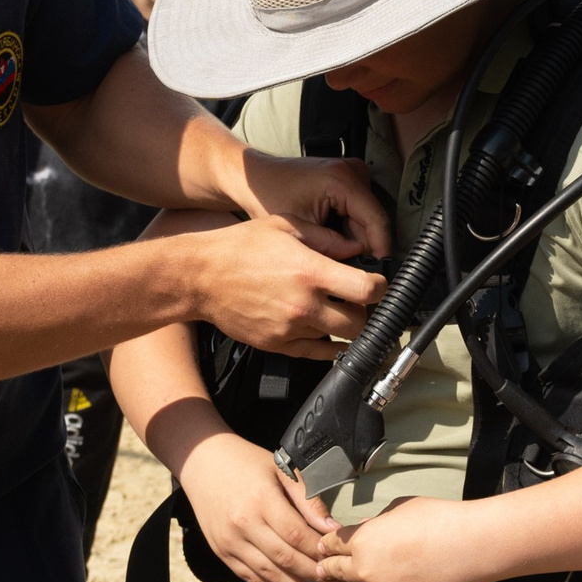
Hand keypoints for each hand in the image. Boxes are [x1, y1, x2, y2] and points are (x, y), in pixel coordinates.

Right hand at [179, 432, 338, 581]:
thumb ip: (308, 500)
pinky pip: (251, 577)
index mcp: (261, 499)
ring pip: (268, 574)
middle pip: (284, 558)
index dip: (318, 551)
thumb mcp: (281, 470)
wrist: (202, 463)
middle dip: (313, 576)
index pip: (296, 534)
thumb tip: (333, 529)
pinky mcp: (222, 552)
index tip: (337, 559)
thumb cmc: (247, 463)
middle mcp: (243, 524)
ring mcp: (230, 541)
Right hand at [184, 214, 384, 357]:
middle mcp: (304, 305)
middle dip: (365, 311)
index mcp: (311, 272)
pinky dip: (329, 347)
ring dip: (342, 326)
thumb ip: (326, 239)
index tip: (377, 283)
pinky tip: (332, 338)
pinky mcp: (277, 345)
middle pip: (359, 322)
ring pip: (337, 338)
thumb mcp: (286, 226)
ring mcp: (290, 329)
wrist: (200, 276)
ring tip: (333, 310)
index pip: (368, 290)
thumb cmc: (241, 246)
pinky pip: (316, 355)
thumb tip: (357, 250)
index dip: (381, 287)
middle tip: (357, 300)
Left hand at [225, 150, 392, 258]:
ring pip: (367, 220)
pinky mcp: (348, 182)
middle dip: (363, 249)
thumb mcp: (301, 229)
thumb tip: (356, 273)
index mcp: (343, 179)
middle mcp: (353, 172)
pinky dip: (348, 231)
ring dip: (355, 241)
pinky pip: (358, 214)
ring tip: (333, 255)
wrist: (255, 178)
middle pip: (373, 222)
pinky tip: (331, 241)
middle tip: (348, 272)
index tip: (377, 274)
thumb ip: (332, 249)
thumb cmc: (268, 196)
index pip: (376, 220)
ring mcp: (352, 175)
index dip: (380, 251)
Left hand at [316, 498, 486, 581]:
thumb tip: (366, 528)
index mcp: (361, 541)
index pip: (332, 545)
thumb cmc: (438, 518)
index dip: (328, 545)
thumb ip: (377, 521)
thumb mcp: (400, 507)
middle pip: (336, 573)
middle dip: (331, 569)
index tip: (325, 548)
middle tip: (327, 570)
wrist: (470, 545)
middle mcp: (365, 571)